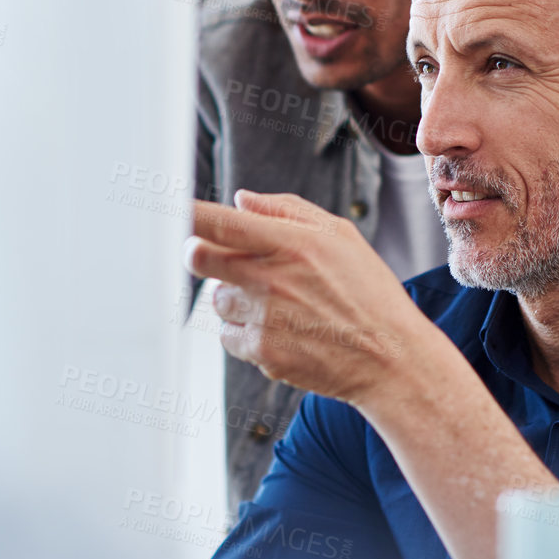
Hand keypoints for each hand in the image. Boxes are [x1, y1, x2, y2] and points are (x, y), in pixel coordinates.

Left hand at [185, 190, 435, 406]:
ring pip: (216, 299)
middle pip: (198, 258)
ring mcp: (263, 317)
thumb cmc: (370, 293)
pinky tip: (279, 329)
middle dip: (200, 254)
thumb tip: (239, 200)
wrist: (390, 358)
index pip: (218, 221)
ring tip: (276, 303)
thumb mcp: (340, 235)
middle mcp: (271, 278)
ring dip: (233, 296)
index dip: (185, 213)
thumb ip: (286, 210)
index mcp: (290, 242)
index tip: (169, 208)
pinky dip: (243, 332)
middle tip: (220, 258)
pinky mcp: (261, 352)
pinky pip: (228, 335)